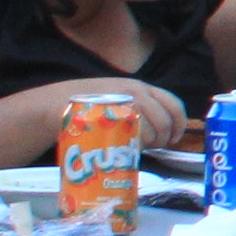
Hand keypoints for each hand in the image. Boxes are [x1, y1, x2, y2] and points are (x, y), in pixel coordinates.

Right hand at [51, 77, 186, 150]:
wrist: (56, 102)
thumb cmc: (92, 105)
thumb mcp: (120, 97)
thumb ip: (141, 107)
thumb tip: (163, 131)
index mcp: (141, 87)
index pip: (173, 103)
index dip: (179, 123)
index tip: (175, 138)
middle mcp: (135, 92)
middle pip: (163, 121)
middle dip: (163, 138)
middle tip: (155, 147)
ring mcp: (121, 104)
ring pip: (149, 130)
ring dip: (148, 144)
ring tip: (138, 148)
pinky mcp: (108, 117)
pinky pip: (130, 137)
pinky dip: (132, 146)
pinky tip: (125, 148)